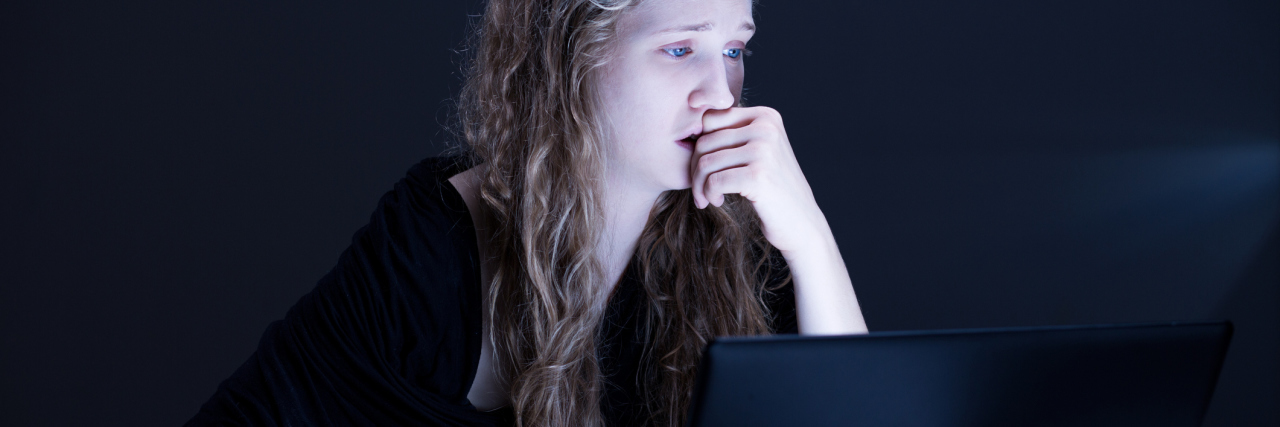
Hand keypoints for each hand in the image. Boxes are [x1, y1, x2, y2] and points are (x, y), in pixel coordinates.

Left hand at [689, 106, 831, 253]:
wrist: (802, 223)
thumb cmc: (773, 189)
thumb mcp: (758, 152)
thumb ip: (733, 134)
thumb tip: (691, 128)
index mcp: (765, 116)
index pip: (710, 118)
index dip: (699, 144)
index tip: (703, 167)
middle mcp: (766, 128)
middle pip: (704, 141)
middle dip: (695, 168)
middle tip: (702, 189)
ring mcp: (763, 151)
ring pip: (705, 162)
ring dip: (699, 185)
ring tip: (708, 197)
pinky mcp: (758, 176)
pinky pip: (713, 181)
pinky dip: (708, 194)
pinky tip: (717, 201)